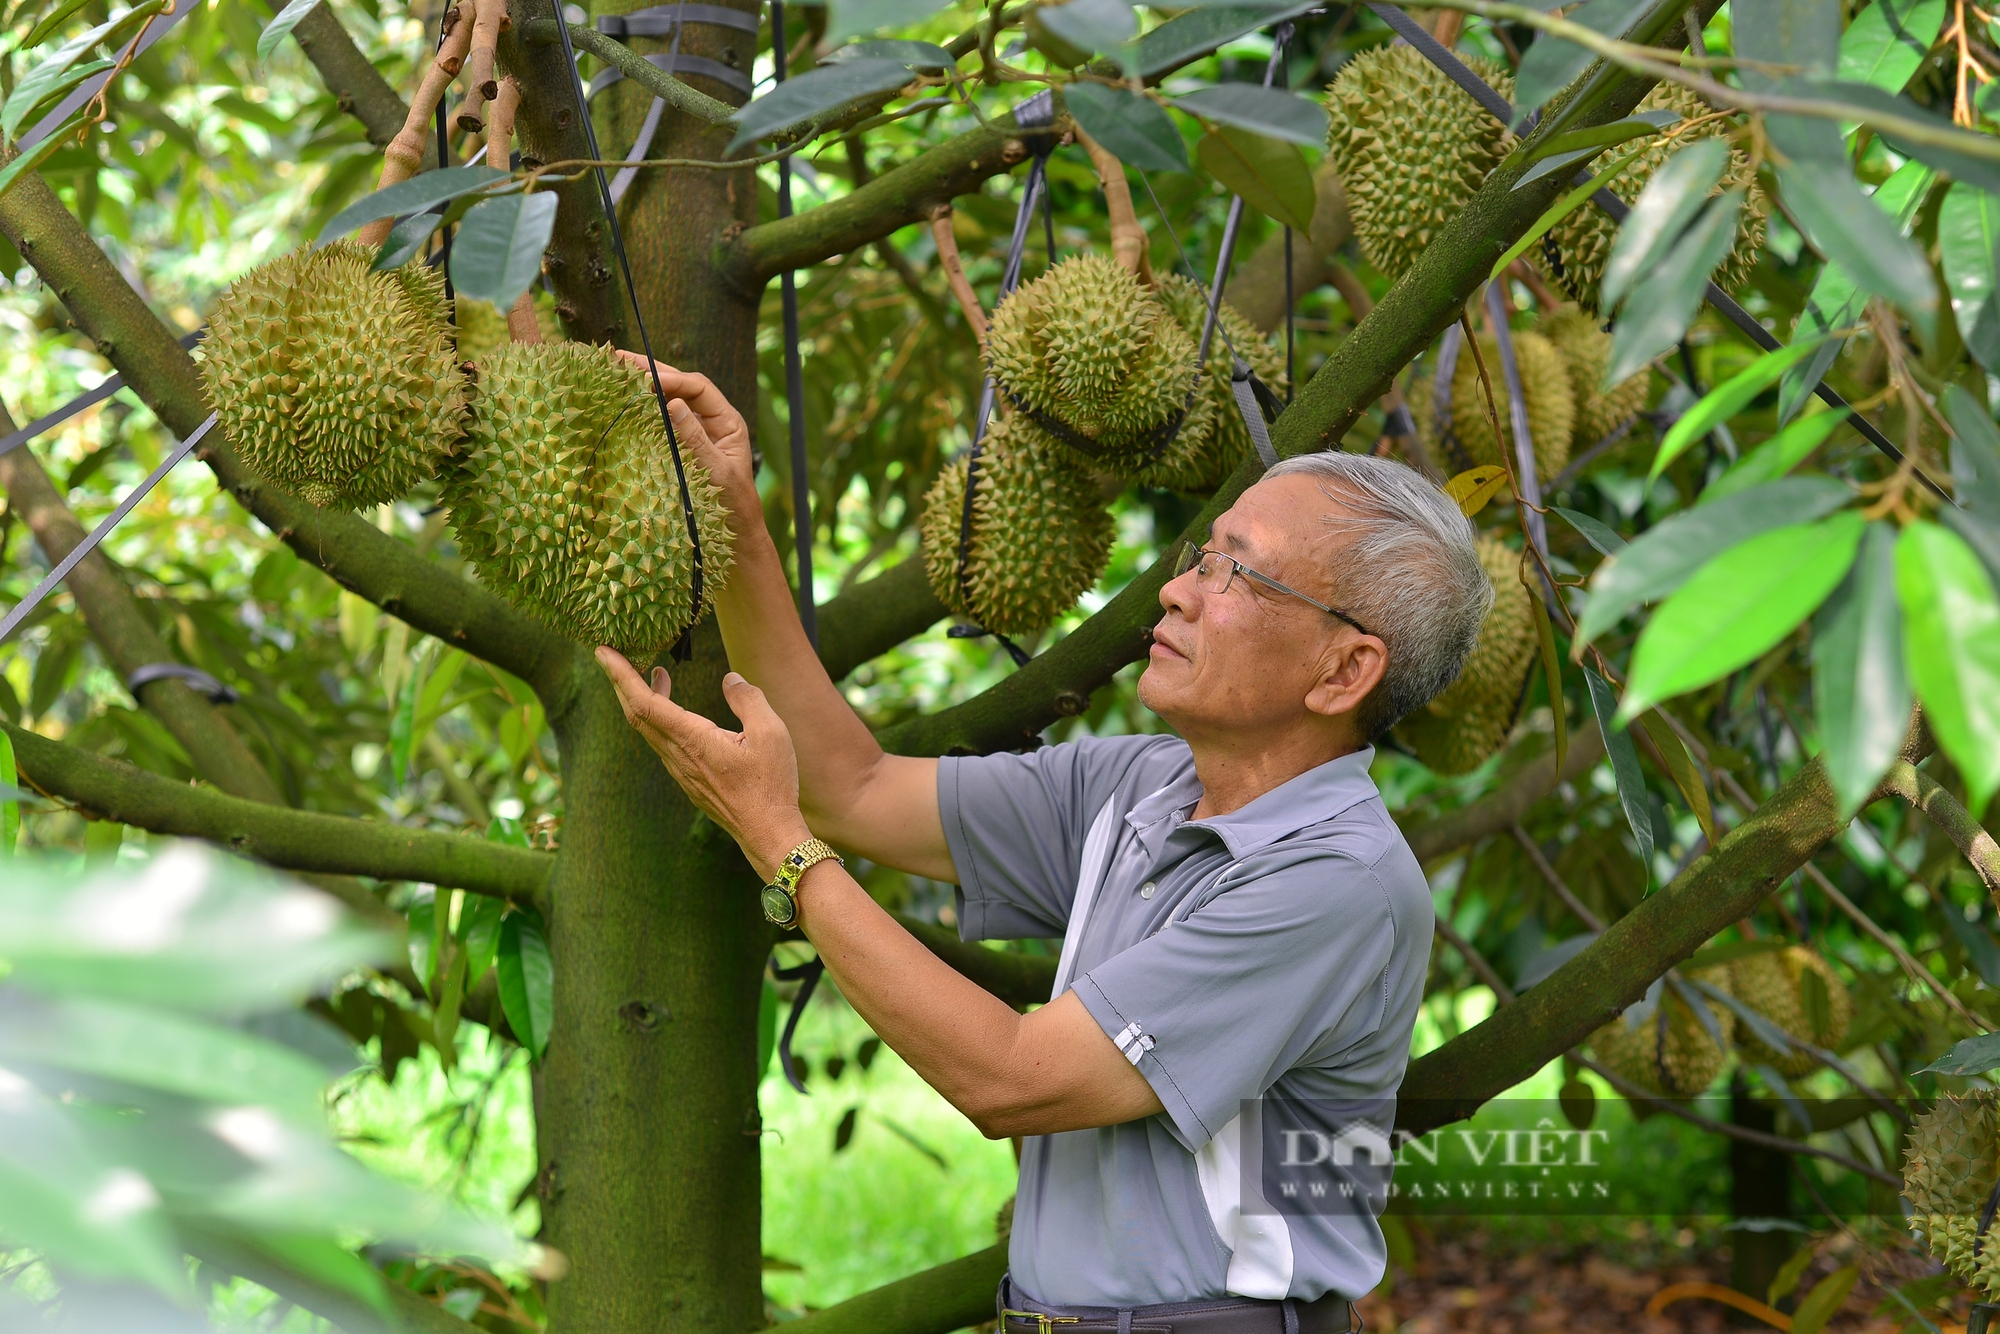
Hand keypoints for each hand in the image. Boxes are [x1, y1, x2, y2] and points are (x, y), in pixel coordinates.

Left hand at [596, 647, 810, 879]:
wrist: (767, 833)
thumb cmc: (771, 785)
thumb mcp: (771, 732)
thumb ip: (748, 700)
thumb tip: (731, 680)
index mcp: (692, 740)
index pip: (644, 702)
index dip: (620, 675)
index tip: (602, 652)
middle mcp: (678, 756)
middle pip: (636, 714)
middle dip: (622, 681)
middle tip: (615, 654)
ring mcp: (681, 771)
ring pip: (649, 729)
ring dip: (643, 698)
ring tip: (654, 673)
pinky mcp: (689, 780)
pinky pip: (663, 743)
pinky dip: (658, 718)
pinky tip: (675, 712)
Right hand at [611, 352, 755, 506]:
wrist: (737, 532)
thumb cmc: (733, 504)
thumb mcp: (716, 471)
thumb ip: (696, 439)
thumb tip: (672, 404)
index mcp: (728, 421)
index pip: (699, 388)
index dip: (673, 380)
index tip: (647, 380)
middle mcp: (713, 420)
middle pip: (682, 386)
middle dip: (652, 370)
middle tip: (618, 358)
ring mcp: (697, 430)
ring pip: (670, 399)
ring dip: (645, 385)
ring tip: (616, 370)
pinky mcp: (683, 444)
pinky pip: (663, 420)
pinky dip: (644, 408)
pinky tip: (624, 400)